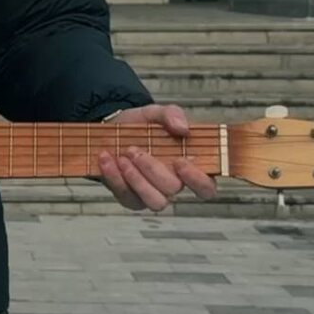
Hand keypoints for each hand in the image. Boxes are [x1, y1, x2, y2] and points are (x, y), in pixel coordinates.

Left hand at [96, 104, 218, 211]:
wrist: (110, 128)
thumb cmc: (141, 125)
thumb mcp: (156, 113)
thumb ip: (172, 114)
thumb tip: (183, 128)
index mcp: (187, 167)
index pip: (206, 186)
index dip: (198, 180)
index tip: (179, 161)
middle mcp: (172, 185)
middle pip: (173, 189)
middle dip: (153, 169)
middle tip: (134, 150)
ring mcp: (151, 194)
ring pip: (154, 201)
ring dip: (136, 179)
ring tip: (122, 157)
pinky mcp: (130, 198)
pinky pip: (126, 197)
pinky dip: (115, 177)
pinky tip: (107, 159)